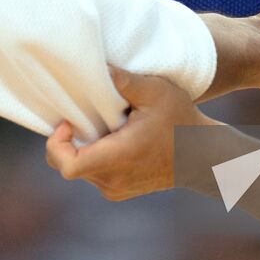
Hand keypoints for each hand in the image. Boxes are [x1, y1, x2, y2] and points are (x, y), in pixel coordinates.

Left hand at [46, 67, 211, 200]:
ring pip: (80, 169)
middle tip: (85, 117)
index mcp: (119, 157)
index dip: (57, 144)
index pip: (67, 166)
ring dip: (82, 148)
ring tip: (104, 127)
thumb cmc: (180, 121)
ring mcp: (116, 190)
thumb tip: (100, 68)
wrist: (202, 156)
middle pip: (67, 165)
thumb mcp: (156, 92)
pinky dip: (93, 157)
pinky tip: (111, 139)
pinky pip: (92, 175)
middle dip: (68, 141)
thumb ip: (125, 81)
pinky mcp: (119, 192)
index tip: (70, 123)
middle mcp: (113, 180)